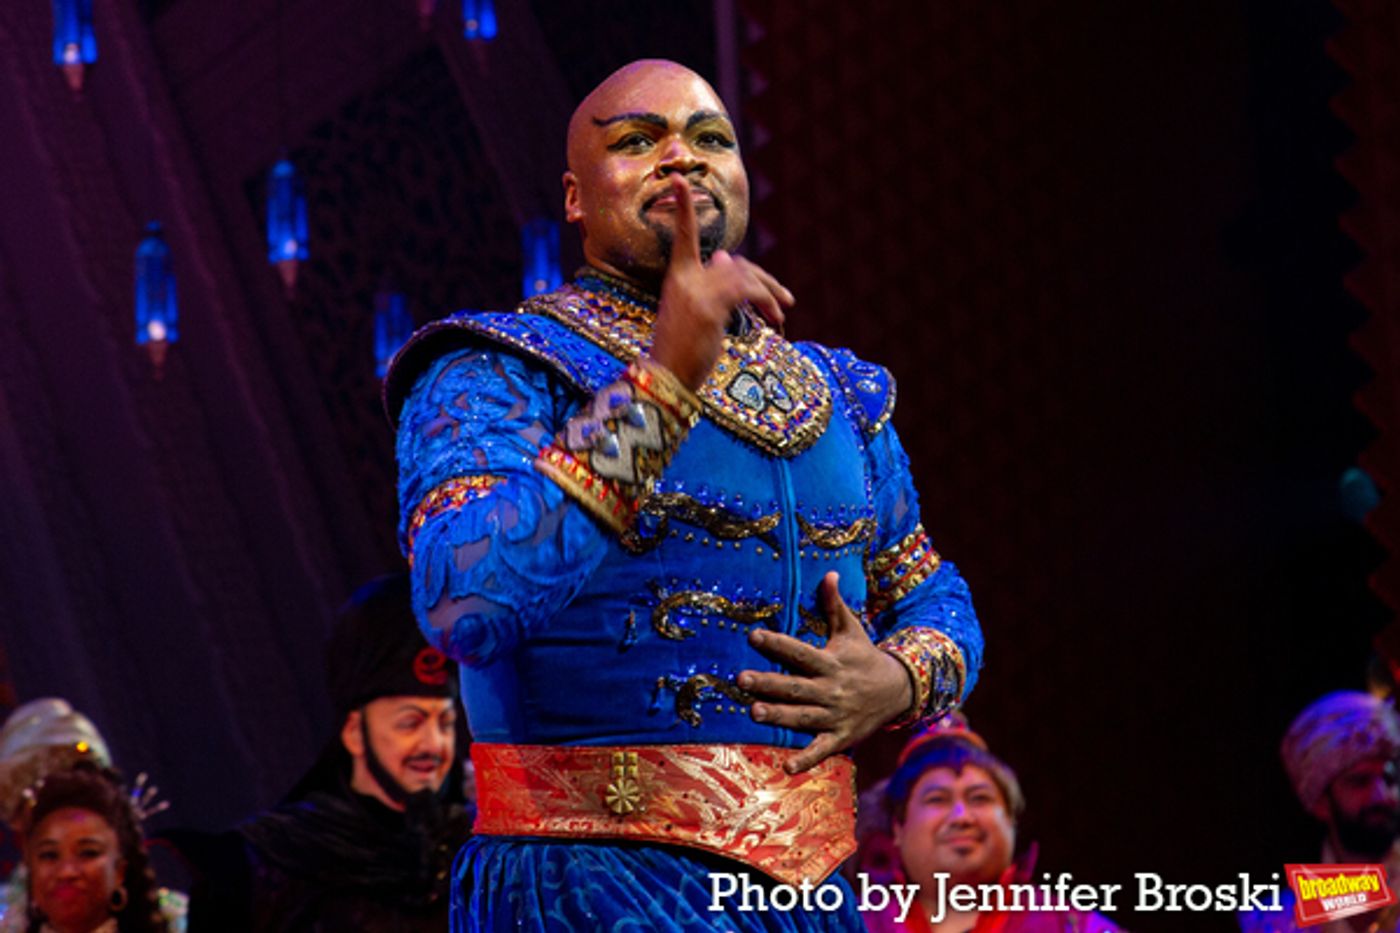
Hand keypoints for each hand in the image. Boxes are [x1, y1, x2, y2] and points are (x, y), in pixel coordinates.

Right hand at [650, 174, 794, 389]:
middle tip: (785, 301)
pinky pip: (747, 291)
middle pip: (735, 263)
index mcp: (677, 277)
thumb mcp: (693, 312)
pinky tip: (774, 319)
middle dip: (764, 281)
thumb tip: (726, 256)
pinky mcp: (709, 305)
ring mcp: (696, 290)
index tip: (678, 178)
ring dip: (769, 296)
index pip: (683, 235)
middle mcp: (685, 278)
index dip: (683, 206)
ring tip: (781, 316)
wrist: (667, 377)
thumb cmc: (680, 350)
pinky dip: (765, 302)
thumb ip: (711, 283)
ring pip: (746, 277)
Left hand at [738, 572, 913, 772]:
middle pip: (796, 686)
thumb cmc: (864, 656)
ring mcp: (836, 715)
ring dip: (779, 716)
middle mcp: (831, 689)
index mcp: (831, 662)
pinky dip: (806, 759)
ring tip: (753, 713)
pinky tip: (785, 767)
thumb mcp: (852, 630)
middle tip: (741, 679)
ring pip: (803, 717)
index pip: (800, 651)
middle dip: (769, 683)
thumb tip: (828, 573)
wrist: (898, 690)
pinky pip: (822, 749)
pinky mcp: (841, 737)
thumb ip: (834, 605)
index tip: (754, 635)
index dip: (778, 643)